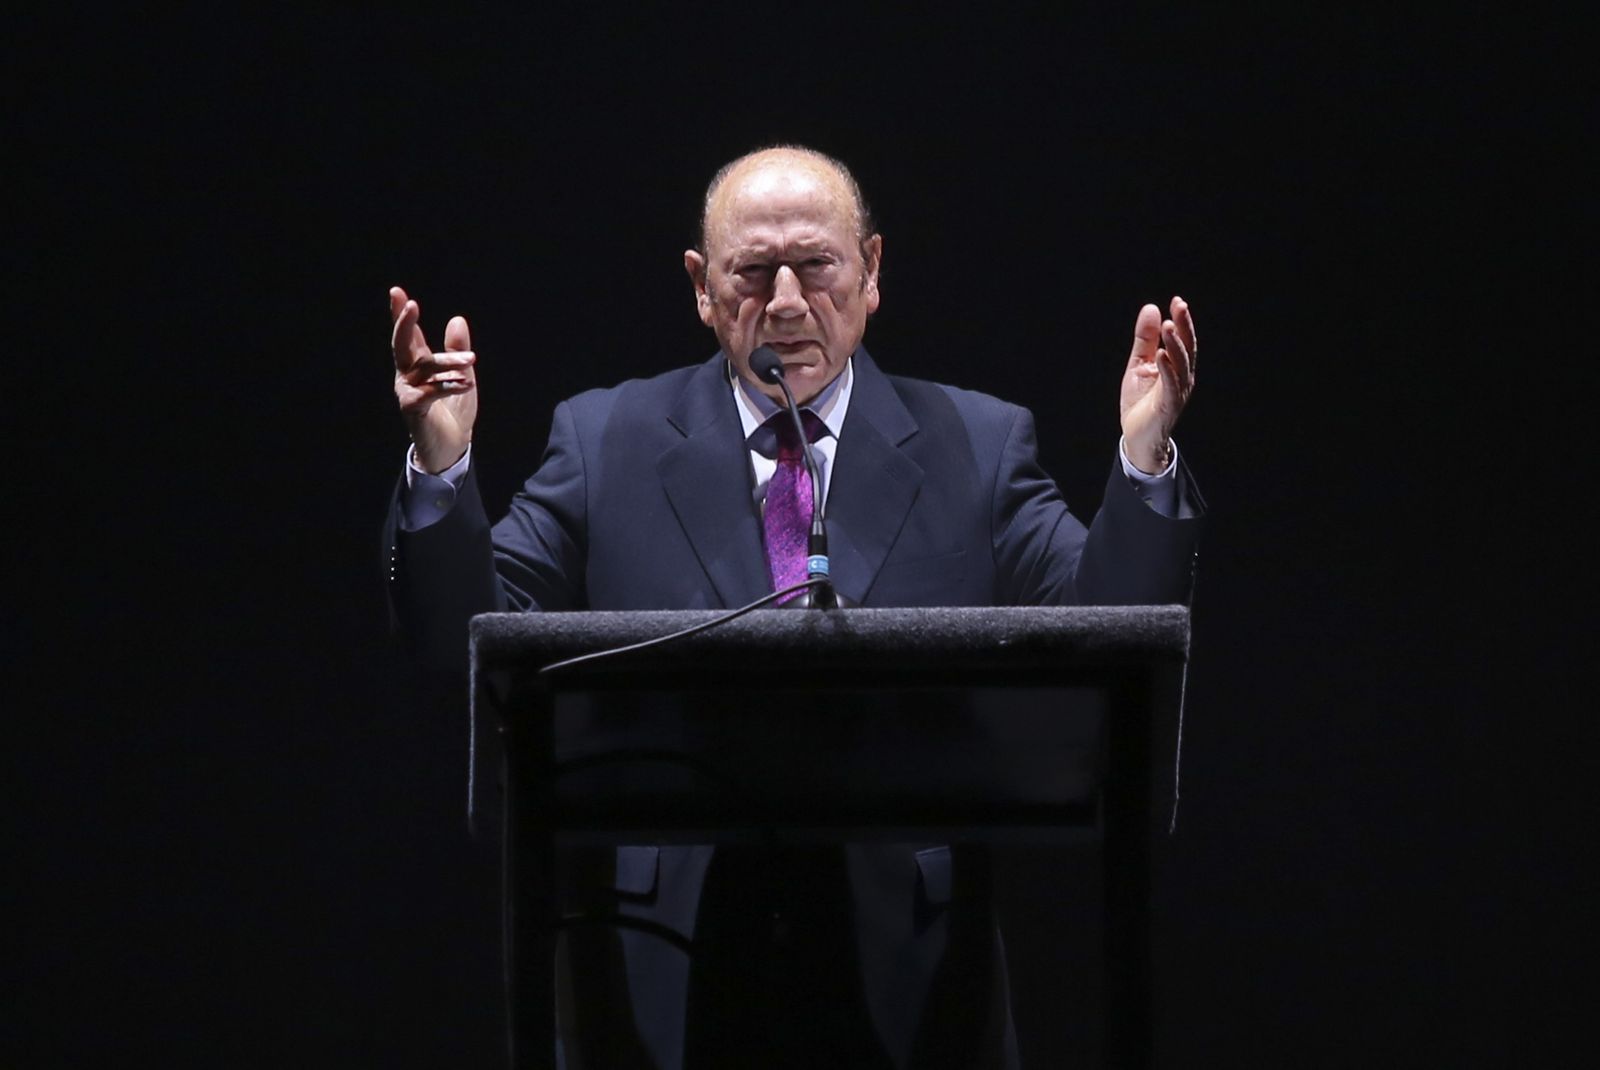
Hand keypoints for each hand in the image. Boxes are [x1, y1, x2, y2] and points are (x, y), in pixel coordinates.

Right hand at [390, 286, 477, 472]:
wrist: (451, 449)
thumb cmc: (453, 412)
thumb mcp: (462, 375)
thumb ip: (458, 350)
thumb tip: (457, 319)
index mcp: (418, 366)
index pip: (409, 336)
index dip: (402, 314)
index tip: (397, 292)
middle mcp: (408, 376)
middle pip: (402, 345)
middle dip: (405, 323)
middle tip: (411, 303)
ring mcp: (409, 393)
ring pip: (424, 368)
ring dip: (448, 361)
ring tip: (471, 359)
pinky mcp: (415, 410)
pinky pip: (430, 392)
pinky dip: (448, 385)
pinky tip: (465, 382)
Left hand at [1119, 296, 1196, 473]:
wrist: (1137, 436)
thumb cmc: (1141, 401)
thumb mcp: (1139, 364)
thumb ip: (1145, 339)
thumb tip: (1151, 308)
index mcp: (1177, 366)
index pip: (1182, 339)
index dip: (1182, 320)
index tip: (1177, 301)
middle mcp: (1182, 377)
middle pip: (1186, 348)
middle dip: (1184, 327)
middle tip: (1179, 306)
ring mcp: (1177, 391)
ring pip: (1180, 364)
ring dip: (1175, 344)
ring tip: (1168, 326)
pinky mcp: (1168, 405)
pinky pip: (1170, 385)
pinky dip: (1166, 369)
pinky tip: (1160, 354)